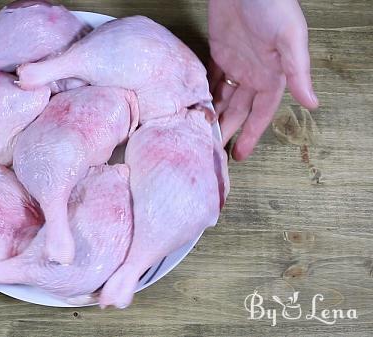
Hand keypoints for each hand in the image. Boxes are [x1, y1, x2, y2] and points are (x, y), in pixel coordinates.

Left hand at [208, 0, 317, 159]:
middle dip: (227, 130)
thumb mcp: (289, 38)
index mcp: (272, 75)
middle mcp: (254, 73)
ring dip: (214, 114)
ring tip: (200, 134)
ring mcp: (236, 62)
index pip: (260, 113)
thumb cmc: (272, 5)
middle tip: (211, 152)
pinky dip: (204, 92)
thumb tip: (313, 103)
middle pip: (239, 110)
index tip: (239, 155)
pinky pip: (211, 78)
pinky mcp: (219, 51)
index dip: (251, 134)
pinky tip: (195, 106)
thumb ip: (298, 71)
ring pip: (224, 97)